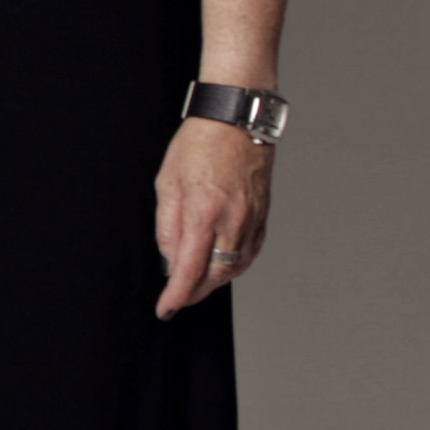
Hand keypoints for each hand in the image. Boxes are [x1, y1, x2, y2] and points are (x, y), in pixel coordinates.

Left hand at [154, 115, 271, 314]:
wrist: (236, 120)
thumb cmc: (196, 146)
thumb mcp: (166, 183)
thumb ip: (167, 226)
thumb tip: (170, 260)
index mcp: (203, 213)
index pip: (188, 270)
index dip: (176, 295)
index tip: (165, 309)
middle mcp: (232, 221)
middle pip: (214, 276)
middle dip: (193, 293)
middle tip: (177, 299)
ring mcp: (252, 219)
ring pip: (234, 268)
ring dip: (214, 282)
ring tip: (195, 284)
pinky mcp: (263, 214)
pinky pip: (250, 252)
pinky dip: (235, 266)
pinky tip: (222, 266)